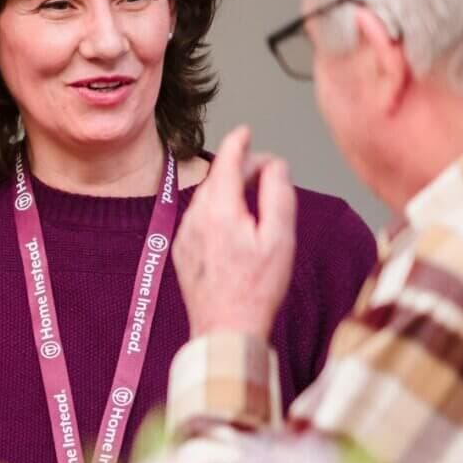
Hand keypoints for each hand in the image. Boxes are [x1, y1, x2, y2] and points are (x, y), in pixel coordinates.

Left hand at [173, 126, 296, 340]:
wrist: (226, 330)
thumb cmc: (256, 289)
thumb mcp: (281, 237)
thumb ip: (278, 193)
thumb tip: (274, 165)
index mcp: (219, 209)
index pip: (226, 160)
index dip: (239, 142)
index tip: (247, 131)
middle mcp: (195, 217)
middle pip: (217, 177)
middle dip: (241, 169)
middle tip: (269, 176)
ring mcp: (185, 235)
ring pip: (208, 198)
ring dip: (229, 192)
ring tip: (256, 206)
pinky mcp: (182, 252)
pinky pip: (200, 219)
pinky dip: (218, 212)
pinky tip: (236, 231)